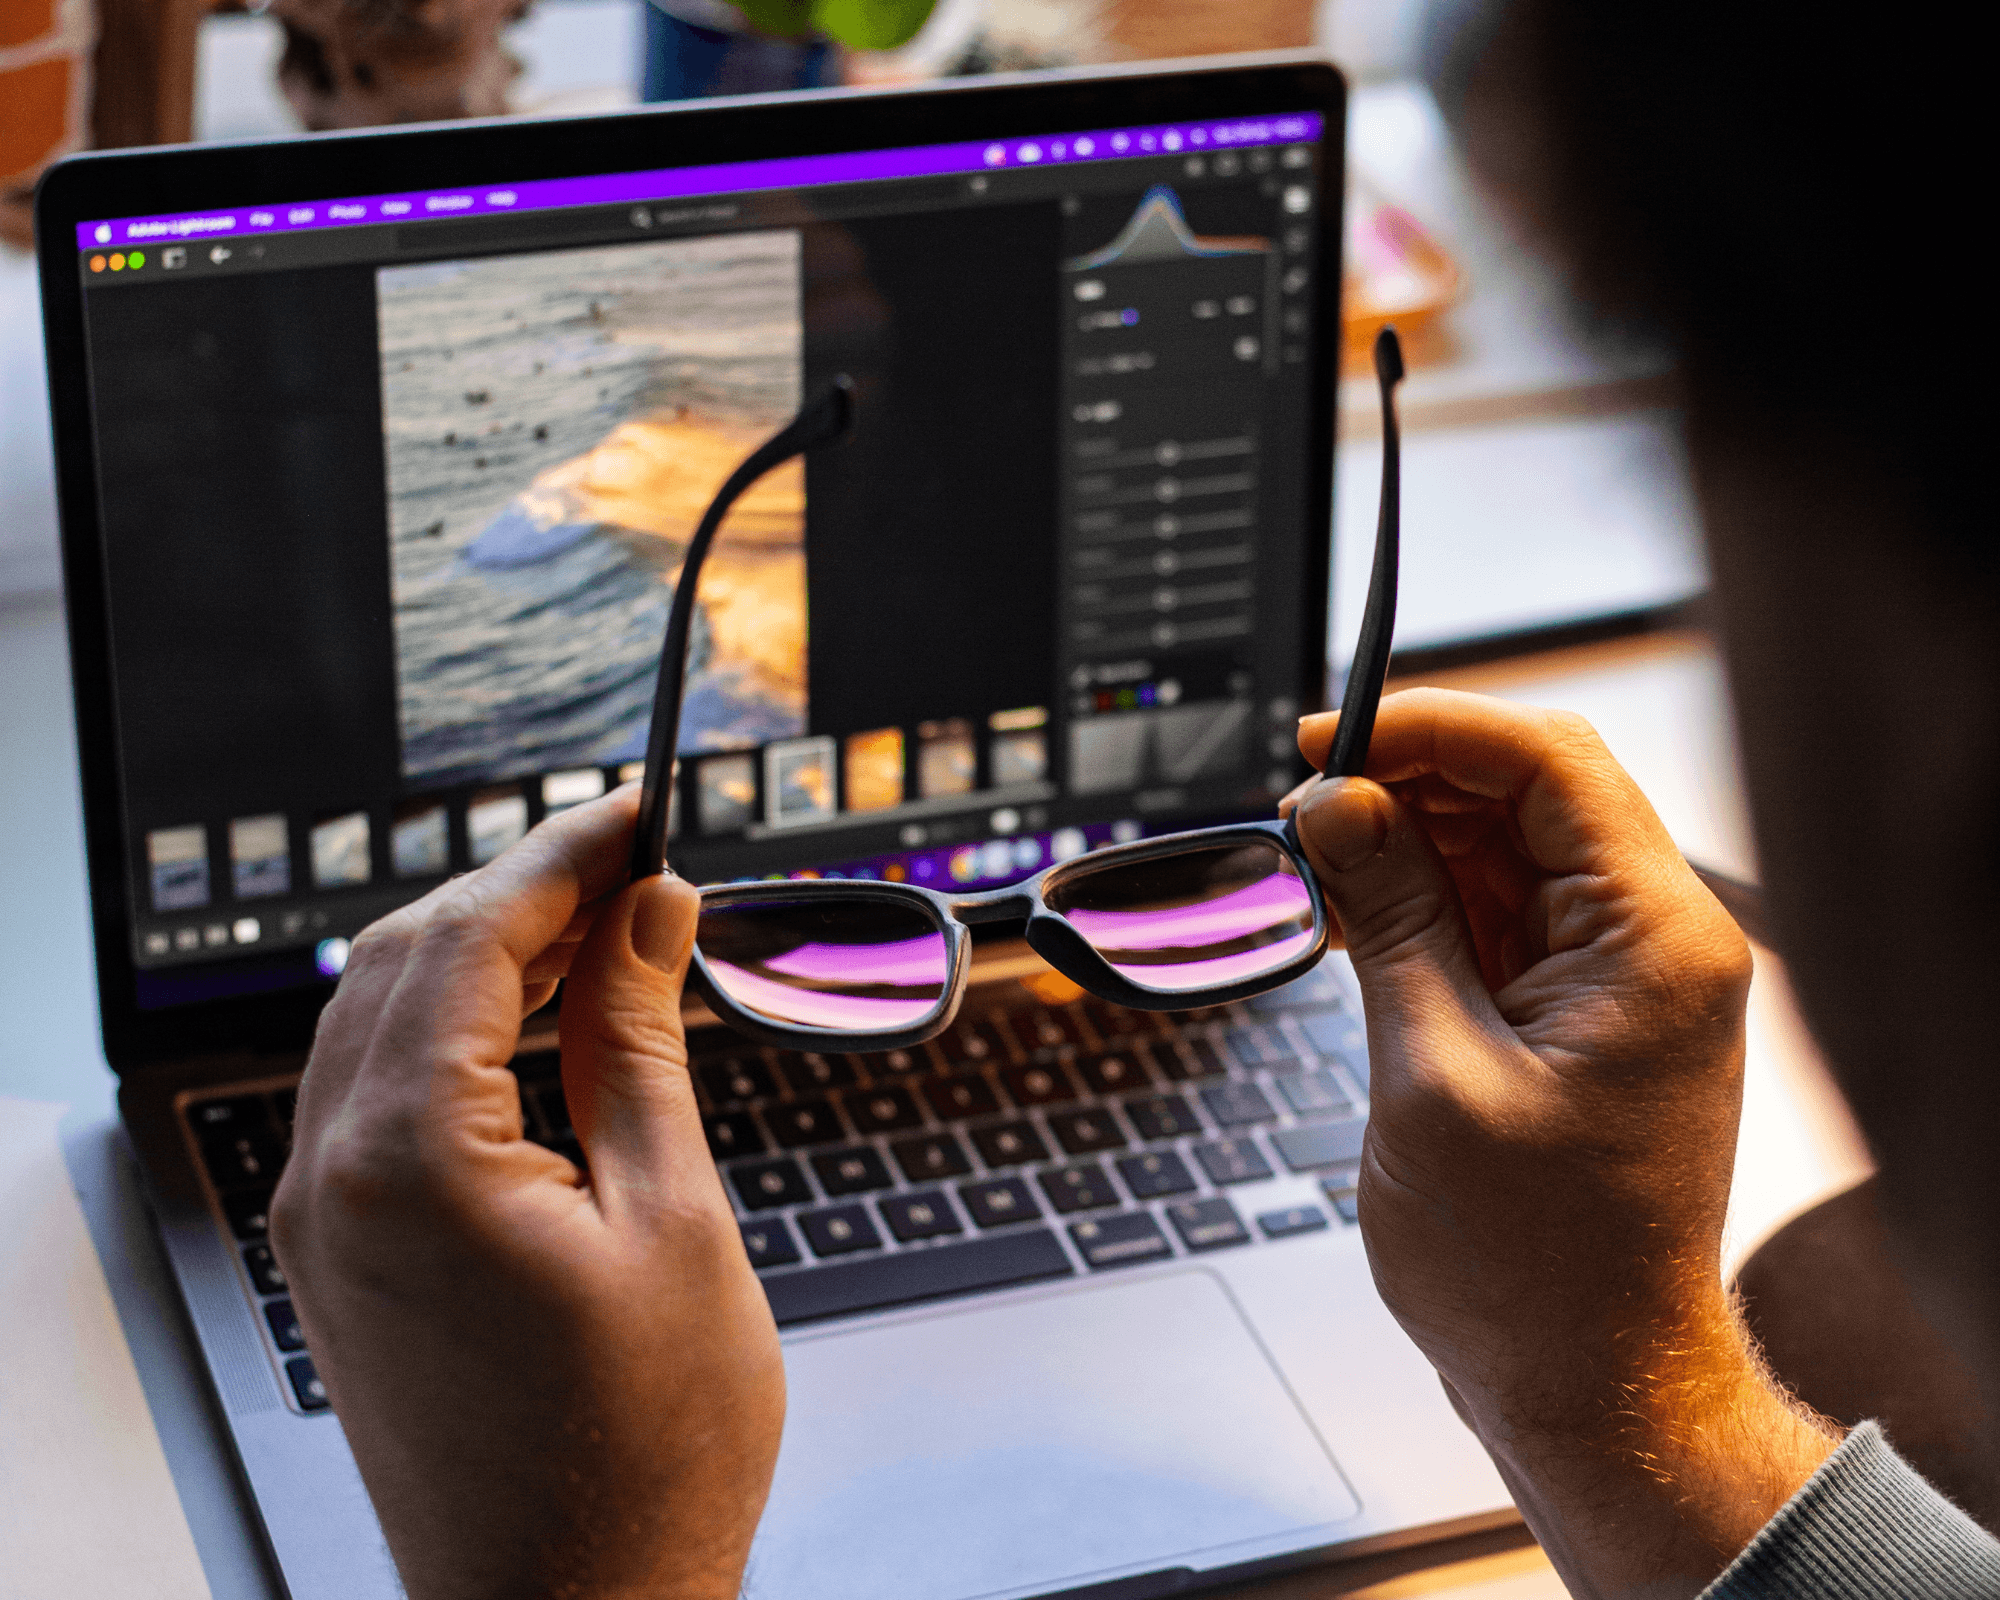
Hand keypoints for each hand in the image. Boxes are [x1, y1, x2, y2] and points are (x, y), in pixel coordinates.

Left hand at [271, 788, 782, 1599]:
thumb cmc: (643, 1454)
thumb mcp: (672, 1220)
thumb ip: (641, 1043)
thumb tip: (649, 915)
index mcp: (410, 1161)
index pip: (470, 937)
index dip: (563, 857)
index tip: (643, 815)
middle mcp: (332, 1179)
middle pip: (407, 958)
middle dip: (523, 891)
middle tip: (640, 868)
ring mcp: (322, 1222)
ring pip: (380, 1016)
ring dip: (487, 954)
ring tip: (609, 933)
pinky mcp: (341, 1257)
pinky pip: (376, 1090)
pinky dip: (457, 1030)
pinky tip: (541, 1024)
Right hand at [1284, 689, 1835, 1597]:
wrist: (1588, 1378)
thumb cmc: (1530, 1264)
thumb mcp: (1432, 1069)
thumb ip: (1390, 916)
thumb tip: (1338, 802)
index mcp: (1653, 942)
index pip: (1549, 762)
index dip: (1431, 728)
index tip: (1332, 738)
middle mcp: (1656, 943)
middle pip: (1529, 794)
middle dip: (1410, 782)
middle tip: (1305, 804)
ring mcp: (1622, 977)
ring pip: (1507, 849)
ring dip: (1409, 842)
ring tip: (1315, 863)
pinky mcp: (1582, 1011)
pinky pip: (1501, 913)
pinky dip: (1425, 902)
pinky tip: (1351, 910)